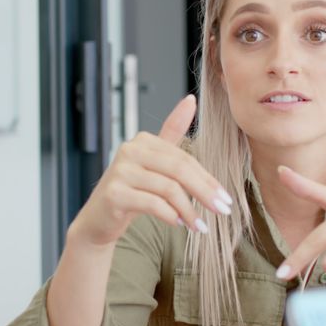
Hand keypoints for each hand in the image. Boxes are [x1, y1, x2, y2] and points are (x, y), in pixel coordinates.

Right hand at [66, 95, 232, 249]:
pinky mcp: (115, 194)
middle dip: (204, 193)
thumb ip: (171, 133)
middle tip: (222, 211)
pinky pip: (152, 203)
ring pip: (168, 188)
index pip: (185, 159)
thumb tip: (190, 100)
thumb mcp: (153, 162)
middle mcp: (130, 151)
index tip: (226, 199)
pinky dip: (170, 215)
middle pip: (179, 170)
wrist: (99, 219)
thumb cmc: (131, 191)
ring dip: (189, 210)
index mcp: (143, 141)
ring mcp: (120, 172)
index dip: (208, 180)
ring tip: (199, 226)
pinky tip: (178, 223)